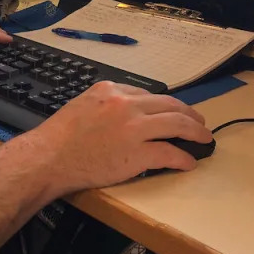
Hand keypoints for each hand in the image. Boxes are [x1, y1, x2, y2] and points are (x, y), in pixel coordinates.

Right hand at [21, 81, 212, 195]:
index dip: (164, 106)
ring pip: (176, 124)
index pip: (147, 95)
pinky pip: (170, 153)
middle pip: (169, 105)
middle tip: (199, 122)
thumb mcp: (82, 105)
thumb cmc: (60, 137)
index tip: (171, 113)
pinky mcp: (138, 153)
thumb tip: (125, 113)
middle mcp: (126, 104)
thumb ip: (105, 105)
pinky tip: (189, 162)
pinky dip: (183, 158)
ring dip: (195, 131)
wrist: (49, 157)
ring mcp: (134, 128)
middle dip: (189, 114)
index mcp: (111, 91)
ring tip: (204, 138)